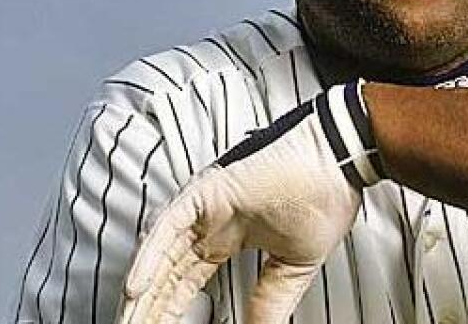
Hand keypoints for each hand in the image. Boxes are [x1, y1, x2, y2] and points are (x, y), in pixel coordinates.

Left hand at [117, 83, 379, 323]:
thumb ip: (270, 300)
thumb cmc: (327, 196)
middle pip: (167, 273)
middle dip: (150, 307)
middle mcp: (211, 222)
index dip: (171, 309)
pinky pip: (167, 227)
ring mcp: (205, 206)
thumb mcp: (294, 265)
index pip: (187, 280)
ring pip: (161, 255)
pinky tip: (135, 287)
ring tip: (126, 320)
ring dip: (143, 293)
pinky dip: (149, 257)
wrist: (340, 159)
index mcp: (230, 235)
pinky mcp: (206, 192)